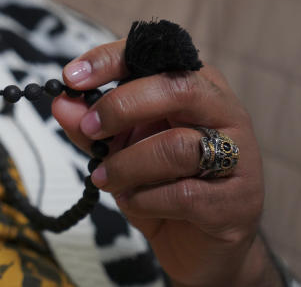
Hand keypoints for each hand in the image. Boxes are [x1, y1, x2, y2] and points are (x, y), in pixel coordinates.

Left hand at [52, 40, 278, 286]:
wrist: (199, 244)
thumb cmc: (160, 183)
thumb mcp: (118, 148)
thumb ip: (91, 125)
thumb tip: (61, 103)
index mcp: (196, 84)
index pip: (155, 55)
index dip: (110, 61)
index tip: (71, 77)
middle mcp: (224, 111)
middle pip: (176, 89)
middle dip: (122, 106)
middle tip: (91, 129)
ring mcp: (239, 156)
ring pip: (177, 146)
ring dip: (128, 164)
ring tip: (104, 178)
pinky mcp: (238, 201)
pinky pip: (185, 194)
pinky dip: (146, 199)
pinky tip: (134, 202)